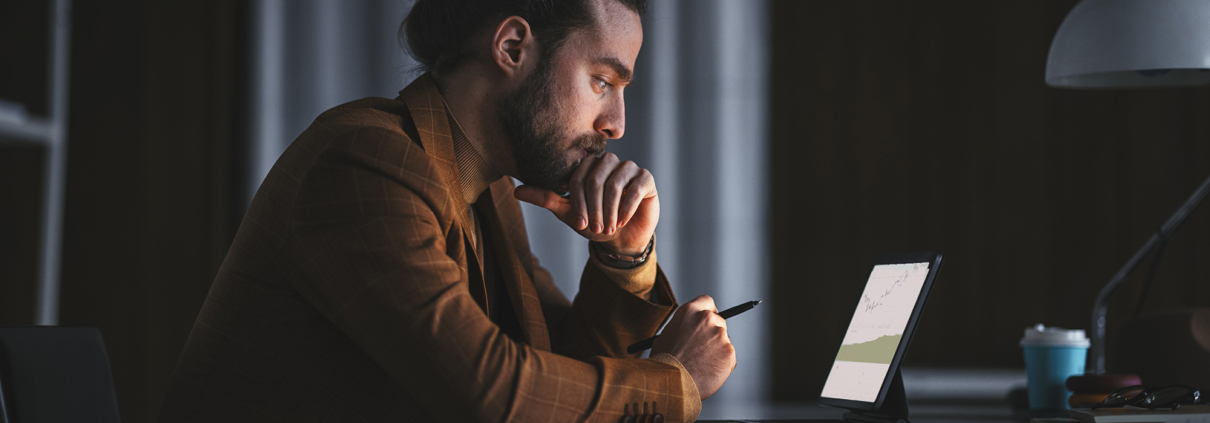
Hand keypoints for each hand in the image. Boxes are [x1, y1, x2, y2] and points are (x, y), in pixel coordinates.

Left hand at [514, 153, 657, 254]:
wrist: (622, 238)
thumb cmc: (594, 222)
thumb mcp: (568, 213)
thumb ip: (546, 198)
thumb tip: (516, 191)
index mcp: (588, 166)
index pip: (578, 177)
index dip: (578, 201)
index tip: (579, 224)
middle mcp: (608, 161)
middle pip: (596, 178)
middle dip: (593, 207)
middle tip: (595, 228)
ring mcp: (629, 168)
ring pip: (615, 183)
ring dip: (609, 209)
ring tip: (609, 227)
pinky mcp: (646, 179)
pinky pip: (635, 188)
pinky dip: (627, 207)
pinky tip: (621, 221)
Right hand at [650, 295, 735, 399]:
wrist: (671, 383)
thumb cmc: (664, 362)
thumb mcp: (667, 335)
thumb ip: (683, 327)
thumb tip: (691, 331)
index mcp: (689, 311)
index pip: (707, 301)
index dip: (708, 311)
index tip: (709, 319)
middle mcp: (707, 319)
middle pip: (718, 321)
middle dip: (713, 333)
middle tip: (704, 348)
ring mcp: (720, 335)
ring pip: (724, 340)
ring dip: (717, 350)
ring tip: (700, 364)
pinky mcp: (729, 352)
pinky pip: (729, 356)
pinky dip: (722, 364)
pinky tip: (707, 371)